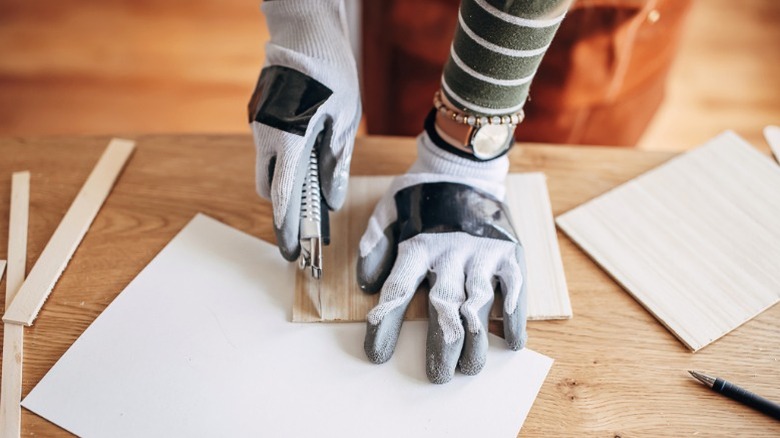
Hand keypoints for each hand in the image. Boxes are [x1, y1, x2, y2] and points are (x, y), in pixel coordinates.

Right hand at [249, 0, 360, 259]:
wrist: (303, 29)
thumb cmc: (331, 70)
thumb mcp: (344, 117)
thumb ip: (336, 159)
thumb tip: (332, 199)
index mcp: (288, 138)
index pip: (282, 195)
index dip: (286, 226)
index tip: (291, 251)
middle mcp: (266, 135)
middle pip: (267, 189)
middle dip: (281, 215)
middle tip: (300, 237)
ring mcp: (260, 125)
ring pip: (266, 171)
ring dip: (283, 191)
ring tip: (309, 209)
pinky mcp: (262, 116)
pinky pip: (270, 151)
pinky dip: (283, 168)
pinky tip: (306, 173)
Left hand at [357, 129, 527, 383]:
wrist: (464, 168)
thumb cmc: (419, 198)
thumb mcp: (386, 213)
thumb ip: (373, 246)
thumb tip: (368, 286)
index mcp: (416, 246)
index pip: (396, 292)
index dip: (384, 326)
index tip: (377, 356)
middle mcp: (449, 254)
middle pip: (442, 309)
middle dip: (439, 349)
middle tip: (437, 376)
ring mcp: (481, 254)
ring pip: (478, 307)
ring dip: (475, 343)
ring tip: (468, 369)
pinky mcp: (509, 253)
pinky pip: (514, 290)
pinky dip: (515, 317)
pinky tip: (511, 343)